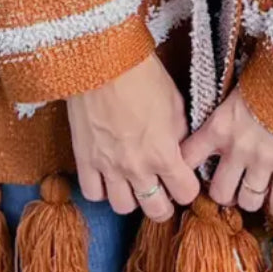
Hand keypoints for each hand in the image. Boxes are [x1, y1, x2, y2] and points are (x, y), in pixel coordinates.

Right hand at [66, 53, 200, 222]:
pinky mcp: (84, 159)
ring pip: (123, 208)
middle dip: (164, 203)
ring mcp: (108, 166)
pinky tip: (108, 176)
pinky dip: (102, 190)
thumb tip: (180, 151)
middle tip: (163, 190)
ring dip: (132, 198)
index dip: (188, 187)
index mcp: (164, 153)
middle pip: (156, 211)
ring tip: (134, 183)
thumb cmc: (142, 75)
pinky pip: (92, 194)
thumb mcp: (175, 103)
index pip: (186, 193)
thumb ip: (179, 134)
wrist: (102, 60)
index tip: (184, 179)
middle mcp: (137, 167)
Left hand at [180, 87, 272, 219]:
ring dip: (250, 198)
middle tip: (232, 186)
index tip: (193, 172)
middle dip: (225, 193)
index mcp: (219, 126)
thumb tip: (212, 130)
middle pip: (219, 192)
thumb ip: (223, 116)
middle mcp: (237, 148)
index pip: (188, 158)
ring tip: (254, 189)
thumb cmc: (268, 78)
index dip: (186, 170)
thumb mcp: (235, 92)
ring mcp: (264, 160)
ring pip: (248, 201)